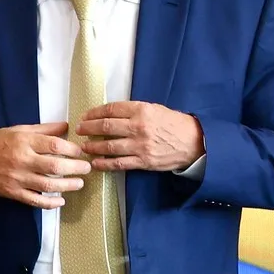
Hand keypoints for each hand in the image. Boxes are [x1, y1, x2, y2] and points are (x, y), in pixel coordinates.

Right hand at [0, 124, 91, 208]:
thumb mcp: (18, 130)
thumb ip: (43, 130)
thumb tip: (66, 127)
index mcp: (24, 142)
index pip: (55, 146)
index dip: (73, 150)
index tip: (80, 151)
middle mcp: (22, 160)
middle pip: (56, 166)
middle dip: (76, 168)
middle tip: (87, 168)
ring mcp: (17, 178)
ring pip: (48, 185)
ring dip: (68, 186)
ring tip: (79, 183)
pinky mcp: (13, 192)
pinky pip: (35, 200)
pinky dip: (50, 202)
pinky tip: (61, 201)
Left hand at [74, 101, 203, 171]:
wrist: (195, 142)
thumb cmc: (175, 124)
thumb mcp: (156, 110)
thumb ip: (134, 111)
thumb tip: (110, 114)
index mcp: (142, 110)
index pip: (111, 110)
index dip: (94, 113)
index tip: (85, 115)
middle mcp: (139, 127)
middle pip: (105, 126)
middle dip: (88, 128)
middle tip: (78, 129)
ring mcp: (140, 145)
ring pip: (108, 146)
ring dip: (92, 146)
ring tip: (83, 146)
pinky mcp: (143, 161)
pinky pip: (118, 163)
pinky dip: (104, 163)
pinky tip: (95, 163)